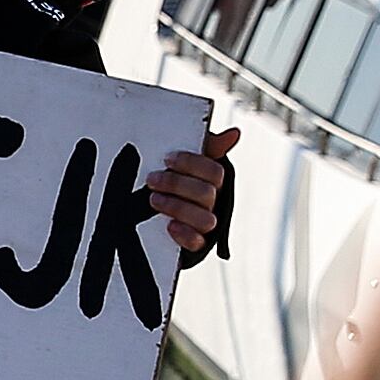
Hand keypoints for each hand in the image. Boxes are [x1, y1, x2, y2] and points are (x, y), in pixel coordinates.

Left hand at [146, 127, 240, 252]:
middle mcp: (213, 203)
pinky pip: (198, 243)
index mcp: (212, 182)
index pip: (214, 171)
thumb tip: (234, 133)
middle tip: (152, 180)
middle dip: (176, 185)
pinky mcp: (194, 245)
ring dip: (177, 207)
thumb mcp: (182, 162)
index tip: (167, 159)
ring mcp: (204, 225)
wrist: (144, 213)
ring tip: (154, 199)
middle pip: (207, 194)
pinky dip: (185, 234)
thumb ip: (205, 147)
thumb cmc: (171, 182)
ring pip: (205, 219)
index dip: (191, 164)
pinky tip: (169, 226)